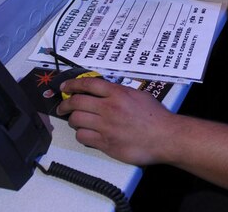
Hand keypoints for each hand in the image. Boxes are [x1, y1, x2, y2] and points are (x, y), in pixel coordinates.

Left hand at [55, 76, 174, 165]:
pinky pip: (83, 137)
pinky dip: (81, 134)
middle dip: (65, 104)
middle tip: (62, 107)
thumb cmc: (155, 116)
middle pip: (77, 102)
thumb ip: (120, 93)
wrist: (165, 137)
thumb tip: (104, 92)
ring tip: (76, 121)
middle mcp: (109, 108)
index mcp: (118, 93)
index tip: (65, 87)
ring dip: (73, 120)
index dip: (72, 84)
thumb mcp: (138, 95)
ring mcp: (106, 127)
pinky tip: (86, 134)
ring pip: (76, 120)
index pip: (88, 85)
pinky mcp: (105, 143)